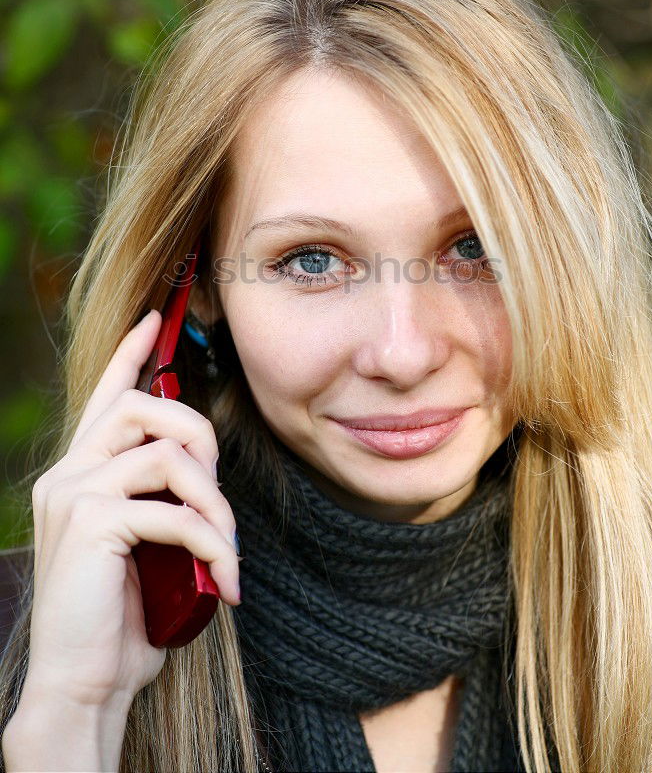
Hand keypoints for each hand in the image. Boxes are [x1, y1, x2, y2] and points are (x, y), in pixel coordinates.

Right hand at [25, 310, 239, 710]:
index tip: (156, 320)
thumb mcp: (146, 547)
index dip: (131, 354)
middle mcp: (69, 474)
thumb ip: (161, 502)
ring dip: (215, 501)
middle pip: (141, 405)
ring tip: (228, 547)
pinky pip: (174, 510)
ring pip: (167, 452)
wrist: (85, 684)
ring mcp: (74, 495)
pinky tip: (225, 577)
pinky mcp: (91, 524)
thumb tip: (204, 476)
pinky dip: (213, 541)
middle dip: (198, 432)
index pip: (104, 396)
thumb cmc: (121, 618)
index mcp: (80, 474)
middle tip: (218, 487)